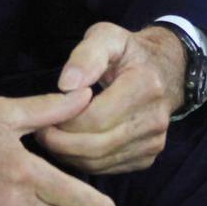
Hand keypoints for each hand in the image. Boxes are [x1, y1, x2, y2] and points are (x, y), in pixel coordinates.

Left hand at [37, 23, 185, 175]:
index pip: (95, 118)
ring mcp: (153, 142)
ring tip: (51, 136)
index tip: (44, 114)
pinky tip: (72, 144)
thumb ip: (86, 56)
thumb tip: (66, 85)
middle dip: (60, 142)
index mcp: (145, 86)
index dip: (64, 120)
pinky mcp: (148, 157)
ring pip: (99, 162)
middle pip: (96, 146)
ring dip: (68, 154)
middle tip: (40, 131)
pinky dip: (83, 161)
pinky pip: (107, 168)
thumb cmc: (129, 51)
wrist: (165, 69)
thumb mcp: (107, 37)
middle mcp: (154, 119)